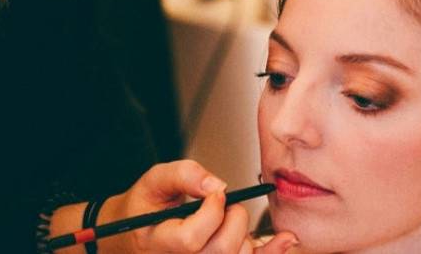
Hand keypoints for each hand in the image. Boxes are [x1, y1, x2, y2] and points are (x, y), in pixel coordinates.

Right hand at [96, 160, 297, 252]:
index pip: (191, 240)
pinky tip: (286, 239)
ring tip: (231, 218)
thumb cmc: (146, 206)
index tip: (216, 194)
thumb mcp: (154, 181)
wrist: (135, 235)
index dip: (211, 213)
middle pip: (221, 252)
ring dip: (245, 235)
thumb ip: (183, 175)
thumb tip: (217, 185)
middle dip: (234, 219)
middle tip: (226, 202)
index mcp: (157, 244)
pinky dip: (269, 251)